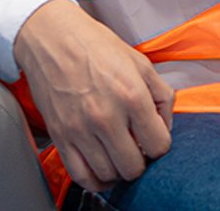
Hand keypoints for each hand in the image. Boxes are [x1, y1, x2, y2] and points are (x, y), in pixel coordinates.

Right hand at [13, 0, 174, 191]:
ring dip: (119, 170)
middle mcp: (106, 117)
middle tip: (137, 148)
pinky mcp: (60, 137)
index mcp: (132, 95)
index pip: (159, 144)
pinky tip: (103, 170)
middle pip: (134, 167)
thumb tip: (166, 126)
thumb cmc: (97, 47)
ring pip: (109, 175)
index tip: (153, 138)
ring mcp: (81, 130)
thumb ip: (162, 96)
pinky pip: (81, 176)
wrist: (53, 39)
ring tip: (120, 155)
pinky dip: (96, 181)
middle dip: (141, 161)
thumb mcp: (140, 63)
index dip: (160, 145)